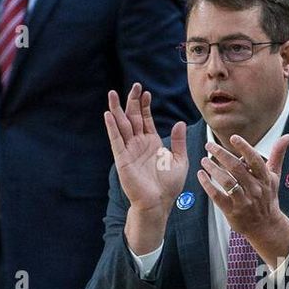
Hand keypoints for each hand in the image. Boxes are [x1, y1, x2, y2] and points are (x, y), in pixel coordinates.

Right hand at [103, 82, 187, 212]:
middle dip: (132, 102)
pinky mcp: (122, 159)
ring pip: (121, 125)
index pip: (145, 119)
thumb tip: (179, 123)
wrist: (158, 203)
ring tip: (113, 94)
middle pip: (132, 117)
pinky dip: (112, 127)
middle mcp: (138, 144)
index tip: (146, 92)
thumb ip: (178, 142)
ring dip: (117, 110)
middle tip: (134, 85)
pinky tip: (108, 115)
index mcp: (151, 142)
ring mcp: (129, 150)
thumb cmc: (168, 186)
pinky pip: (116, 140)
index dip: (145, 105)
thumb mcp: (180, 160)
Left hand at [199, 132, 288, 267]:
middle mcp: (255, 189)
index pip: (255, 160)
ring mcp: (244, 201)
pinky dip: (207, 184)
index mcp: (265, 179)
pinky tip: (201, 175)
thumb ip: (278, 154)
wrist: (266, 226)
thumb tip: (288, 136)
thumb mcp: (274, 176)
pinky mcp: (232, 211)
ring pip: (226, 181)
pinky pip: (217, 196)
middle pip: (236, 169)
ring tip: (204, 160)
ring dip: (213, 168)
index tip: (233, 138)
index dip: (244, 148)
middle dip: (221, 154)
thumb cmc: (268, 197)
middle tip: (209, 144)